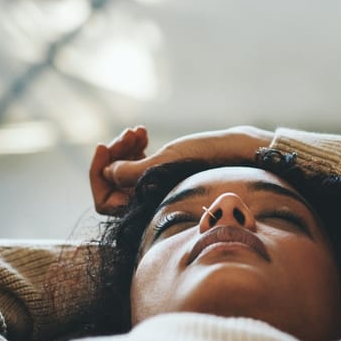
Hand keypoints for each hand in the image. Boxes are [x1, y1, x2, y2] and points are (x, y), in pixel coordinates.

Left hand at [88, 125, 274, 215]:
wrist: (242, 155)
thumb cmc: (210, 160)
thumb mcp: (168, 163)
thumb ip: (134, 172)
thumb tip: (107, 174)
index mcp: (148, 209)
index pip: (105, 202)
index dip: (98, 175)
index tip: (102, 146)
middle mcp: (149, 203)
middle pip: (112, 184)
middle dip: (115, 156)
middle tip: (130, 133)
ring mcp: (156, 190)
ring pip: (124, 172)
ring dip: (125, 148)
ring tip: (139, 132)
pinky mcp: (165, 176)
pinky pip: (137, 165)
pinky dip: (136, 148)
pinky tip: (144, 133)